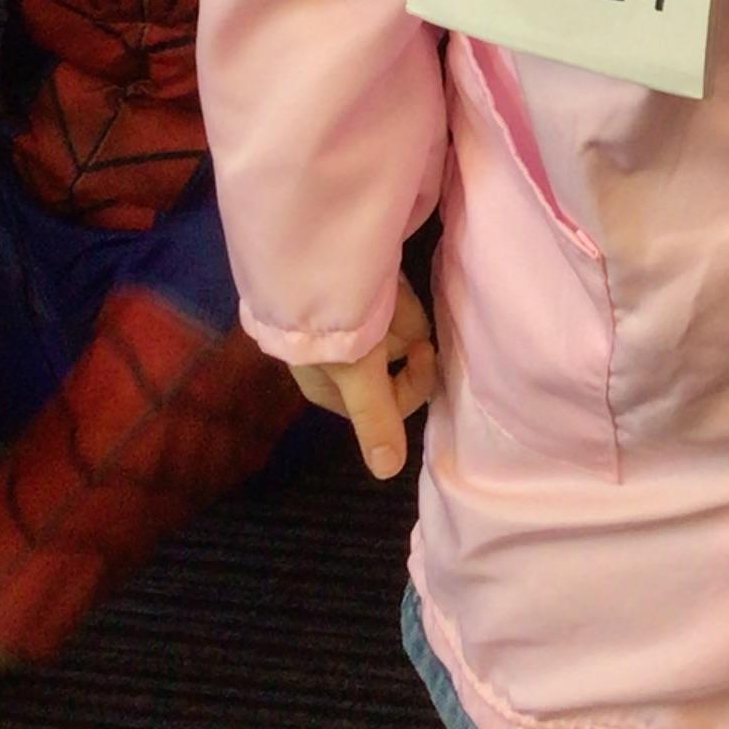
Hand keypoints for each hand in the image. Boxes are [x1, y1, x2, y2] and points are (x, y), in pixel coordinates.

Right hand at [291, 274, 436, 478]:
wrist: (307, 255)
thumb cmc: (330, 324)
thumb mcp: (359, 373)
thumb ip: (376, 419)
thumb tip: (388, 473)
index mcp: (330, 389)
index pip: (391, 402)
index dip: (413, 380)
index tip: (421, 351)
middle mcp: (336, 363)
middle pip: (394, 359)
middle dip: (399, 332)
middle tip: (388, 310)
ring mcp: (342, 327)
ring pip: (394, 326)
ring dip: (396, 305)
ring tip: (382, 284)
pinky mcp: (349, 294)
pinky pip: (386, 297)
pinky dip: (390, 287)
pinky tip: (382, 271)